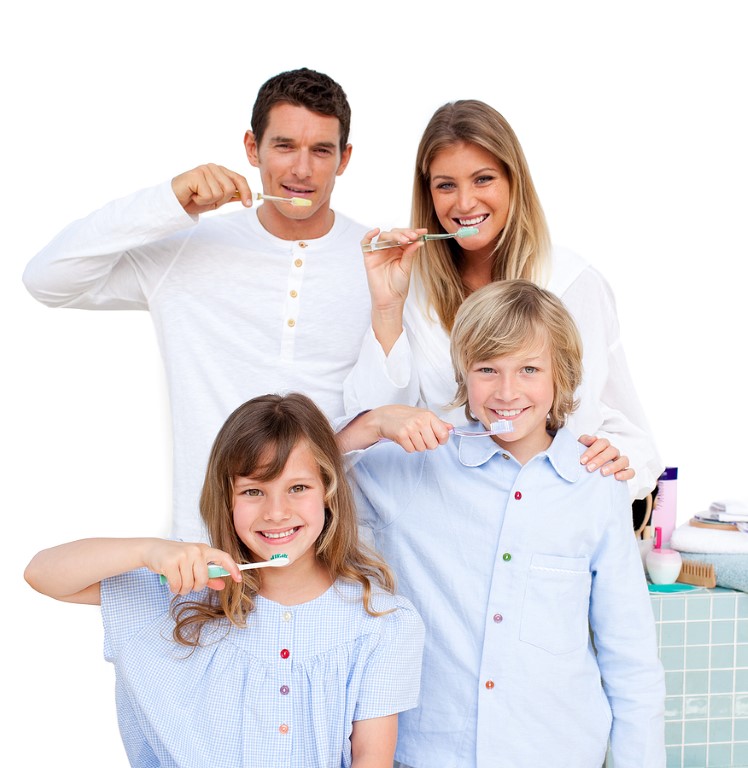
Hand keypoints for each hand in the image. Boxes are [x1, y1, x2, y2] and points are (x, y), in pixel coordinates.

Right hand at [145, 539, 243, 594]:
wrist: (153, 549)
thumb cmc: (176, 558)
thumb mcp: (193, 563)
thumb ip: (209, 575)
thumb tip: (223, 585)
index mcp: (204, 549)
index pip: (223, 557)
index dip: (233, 568)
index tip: (239, 579)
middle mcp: (196, 550)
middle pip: (203, 579)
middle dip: (195, 587)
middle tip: (187, 583)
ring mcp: (183, 555)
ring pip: (189, 585)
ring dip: (182, 589)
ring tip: (177, 581)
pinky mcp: (170, 562)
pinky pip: (177, 585)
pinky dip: (174, 588)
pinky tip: (170, 582)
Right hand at [172, 164, 252, 213]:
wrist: (175, 202)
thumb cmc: (194, 199)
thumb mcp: (217, 200)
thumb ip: (230, 196)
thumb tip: (246, 198)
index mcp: (221, 171)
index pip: (239, 179)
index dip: (246, 192)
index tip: (248, 204)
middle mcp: (214, 168)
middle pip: (231, 188)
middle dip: (221, 199)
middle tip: (206, 199)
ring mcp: (205, 169)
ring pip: (220, 193)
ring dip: (209, 201)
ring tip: (198, 196)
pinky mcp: (196, 175)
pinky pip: (208, 195)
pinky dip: (201, 200)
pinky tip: (193, 195)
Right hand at [361, 227, 424, 353]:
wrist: (390, 299)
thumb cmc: (399, 286)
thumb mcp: (407, 267)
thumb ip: (410, 253)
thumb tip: (419, 241)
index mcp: (400, 251)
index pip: (405, 237)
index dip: (413, 232)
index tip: (423, 231)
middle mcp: (389, 250)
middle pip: (394, 234)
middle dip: (404, 233)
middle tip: (413, 236)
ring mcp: (379, 253)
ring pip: (384, 237)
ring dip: (393, 235)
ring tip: (404, 240)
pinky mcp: (369, 257)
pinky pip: (366, 243)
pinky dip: (369, 235)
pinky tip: (376, 231)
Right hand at [374, 405, 451, 452]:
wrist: (384, 417)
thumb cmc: (405, 416)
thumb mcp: (423, 415)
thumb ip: (438, 423)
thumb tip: (451, 429)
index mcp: (428, 415)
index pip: (444, 434)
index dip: (441, 440)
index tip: (436, 438)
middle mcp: (420, 421)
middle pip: (433, 445)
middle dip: (427, 444)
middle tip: (419, 436)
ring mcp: (410, 428)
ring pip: (422, 449)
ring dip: (417, 445)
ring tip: (411, 436)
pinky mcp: (401, 436)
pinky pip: (411, 450)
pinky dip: (408, 447)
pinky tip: (405, 439)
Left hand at [578, 434, 633, 480]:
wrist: (586, 471)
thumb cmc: (584, 458)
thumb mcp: (581, 447)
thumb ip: (585, 440)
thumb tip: (593, 438)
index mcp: (604, 445)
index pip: (602, 443)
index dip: (592, 451)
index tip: (582, 461)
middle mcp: (614, 452)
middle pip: (612, 451)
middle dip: (600, 460)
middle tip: (589, 468)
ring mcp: (621, 461)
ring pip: (623, 460)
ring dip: (613, 466)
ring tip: (603, 472)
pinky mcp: (626, 472)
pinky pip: (631, 472)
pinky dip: (625, 474)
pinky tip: (616, 477)